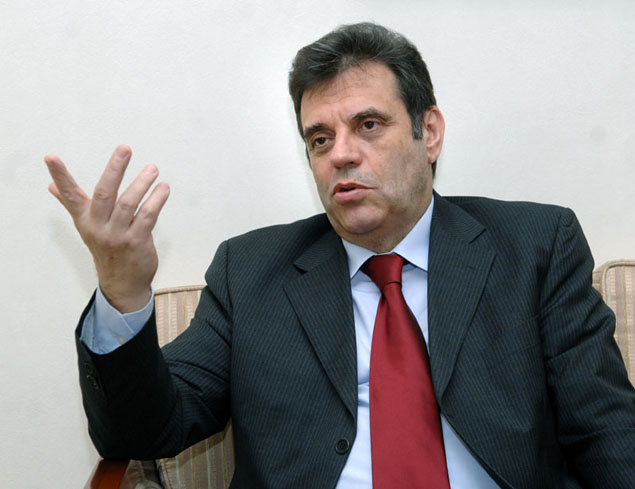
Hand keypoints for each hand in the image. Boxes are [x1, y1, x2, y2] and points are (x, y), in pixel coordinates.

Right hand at [44, 145, 169, 312]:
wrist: (122, 283)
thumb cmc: (106, 248)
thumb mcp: (87, 226)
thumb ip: (72, 203)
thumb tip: (51, 186)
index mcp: (85, 219)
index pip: (69, 195)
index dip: (60, 176)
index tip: (50, 157)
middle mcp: (98, 226)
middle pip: (104, 193)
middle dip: (114, 169)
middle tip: (124, 148)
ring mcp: (117, 235)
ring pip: (129, 203)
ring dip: (142, 183)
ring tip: (153, 169)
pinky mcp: (136, 242)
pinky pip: (147, 217)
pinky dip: (156, 201)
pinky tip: (163, 188)